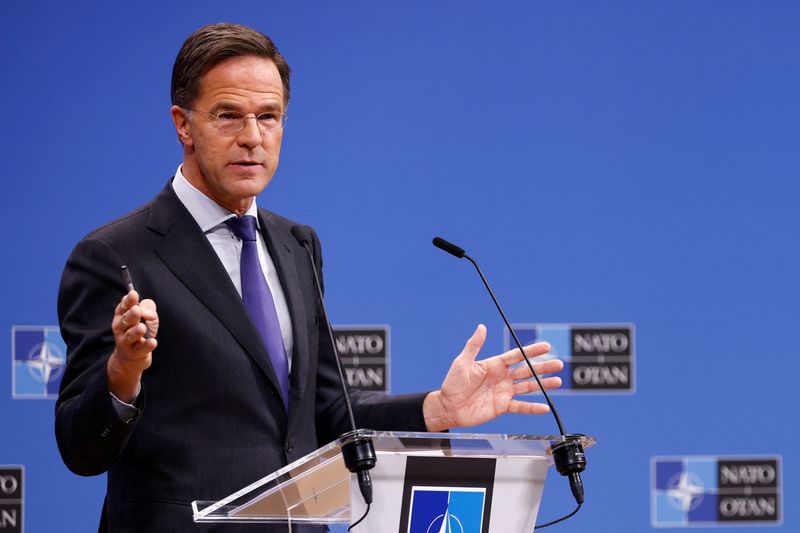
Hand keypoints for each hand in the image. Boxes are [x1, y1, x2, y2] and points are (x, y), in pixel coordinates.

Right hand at [107, 290, 158, 401]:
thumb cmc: (140, 332)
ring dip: (135, 331)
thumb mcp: (146, 316)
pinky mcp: (134, 353)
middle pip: (125, 320)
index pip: (123, 307)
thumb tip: (148, 314)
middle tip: (137, 310)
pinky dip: (146, 346)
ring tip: (142, 327)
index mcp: (122, 316)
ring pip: (130, 336)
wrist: (132, 358)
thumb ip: (148, 308)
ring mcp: (126, 342)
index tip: (134, 294)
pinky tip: (153, 342)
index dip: (128, 301)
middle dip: (131, 315)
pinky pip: (140, 349)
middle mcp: (121, 328)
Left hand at [423, 324, 562, 431]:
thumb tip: (481, 326)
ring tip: (558, 381)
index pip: (517, 356)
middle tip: (559, 363)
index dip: (531, 352)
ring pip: (528, 387)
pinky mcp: (502, 406)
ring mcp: (504, 392)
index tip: (546, 347)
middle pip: (527, 370)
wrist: (448, 407)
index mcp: (494, 365)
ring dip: (543, 384)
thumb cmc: (452, 384)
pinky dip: (532, 408)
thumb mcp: (462, 362)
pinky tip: (545, 407)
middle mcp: (502, 377)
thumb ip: (473, 345)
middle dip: (543, 367)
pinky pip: (520, 407)